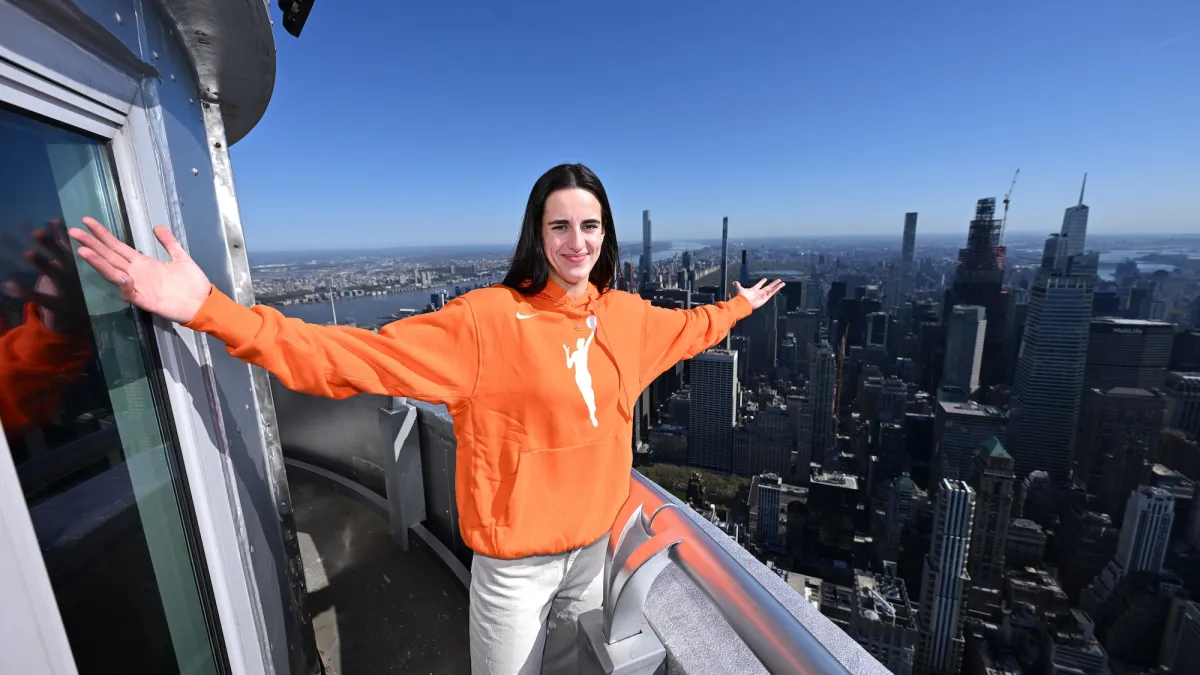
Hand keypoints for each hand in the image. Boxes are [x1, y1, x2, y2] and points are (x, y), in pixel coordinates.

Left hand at [1, 220, 87, 333]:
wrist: (80, 314)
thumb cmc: (74, 282)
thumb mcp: (75, 264)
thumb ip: (65, 244)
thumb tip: (55, 219)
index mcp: (80, 264)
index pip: (72, 246)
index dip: (62, 234)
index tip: (52, 221)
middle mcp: (74, 274)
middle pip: (62, 257)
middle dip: (50, 245)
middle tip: (37, 233)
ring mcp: (65, 289)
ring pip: (53, 274)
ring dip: (41, 264)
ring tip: (29, 253)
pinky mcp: (56, 304)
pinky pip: (39, 298)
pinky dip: (24, 291)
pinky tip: (9, 284)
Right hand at [68, 217, 211, 323]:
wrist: (204, 304)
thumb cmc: (192, 283)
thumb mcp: (181, 257)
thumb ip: (169, 242)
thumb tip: (157, 226)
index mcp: (143, 263)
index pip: (117, 246)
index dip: (103, 234)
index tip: (87, 221)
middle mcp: (136, 273)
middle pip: (109, 256)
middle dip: (92, 244)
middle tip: (73, 231)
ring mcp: (138, 287)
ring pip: (113, 273)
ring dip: (99, 263)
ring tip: (84, 251)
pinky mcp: (145, 301)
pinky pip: (131, 293)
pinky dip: (125, 285)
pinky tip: (122, 276)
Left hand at [734, 278, 784, 309]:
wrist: (744, 303)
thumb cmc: (741, 296)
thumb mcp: (739, 289)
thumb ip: (738, 285)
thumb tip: (734, 282)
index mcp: (754, 290)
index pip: (759, 285)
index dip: (762, 282)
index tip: (765, 279)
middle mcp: (760, 292)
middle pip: (768, 287)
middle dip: (773, 283)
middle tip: (778, 280)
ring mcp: (763, 295)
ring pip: (772, 289)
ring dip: (777, 286)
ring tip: (783, 283)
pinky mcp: (766, 298)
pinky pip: (772, 293)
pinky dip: (776, 289)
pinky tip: (780, 286)